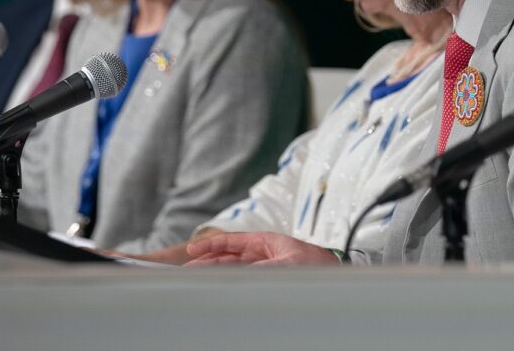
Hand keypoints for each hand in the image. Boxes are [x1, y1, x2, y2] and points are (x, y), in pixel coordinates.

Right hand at [185, 231, 339, 266]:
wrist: (336, 274)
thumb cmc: (316, 263)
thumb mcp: (289, 263)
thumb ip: (263, 267)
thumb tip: (240, 272)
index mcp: (264, 241)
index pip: (230, 241)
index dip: (210, 245)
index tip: (192, 250)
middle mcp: (261, 252)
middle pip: (227, 255)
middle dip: (207, 261)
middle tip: (189, 270)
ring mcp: (262, 265)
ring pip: (232, 266)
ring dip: (215, 270)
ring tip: (197, 277)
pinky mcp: (266, 276)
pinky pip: (242, 275)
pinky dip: (228, 278)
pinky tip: (218, 283)